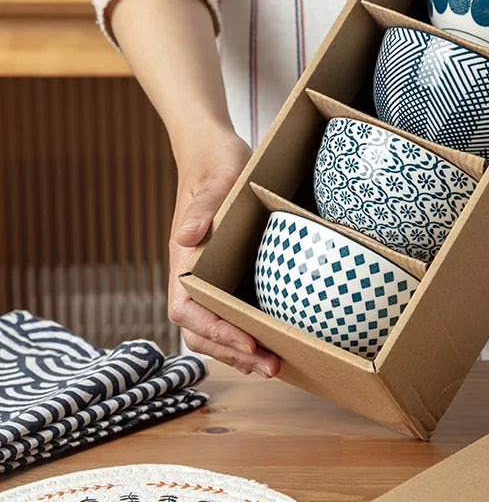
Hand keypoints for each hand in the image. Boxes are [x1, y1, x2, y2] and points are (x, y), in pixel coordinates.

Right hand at [168, 125, 280, 377]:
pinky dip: (245, 331)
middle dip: (233, 353)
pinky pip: (227, 310)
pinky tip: (271, 339)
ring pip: (214, 327)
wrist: (213, 150)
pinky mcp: (224, 271)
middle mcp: (191, 274)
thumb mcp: (216, 181)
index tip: (248, 342)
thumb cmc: (216, 164)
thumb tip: (185, 236)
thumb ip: (201, 207)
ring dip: (240, 350)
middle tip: (272, 367)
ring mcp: (207, 275)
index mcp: (183, 259)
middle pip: (201, 330)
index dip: (215, 333)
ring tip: (274, 365)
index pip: (187, 311)